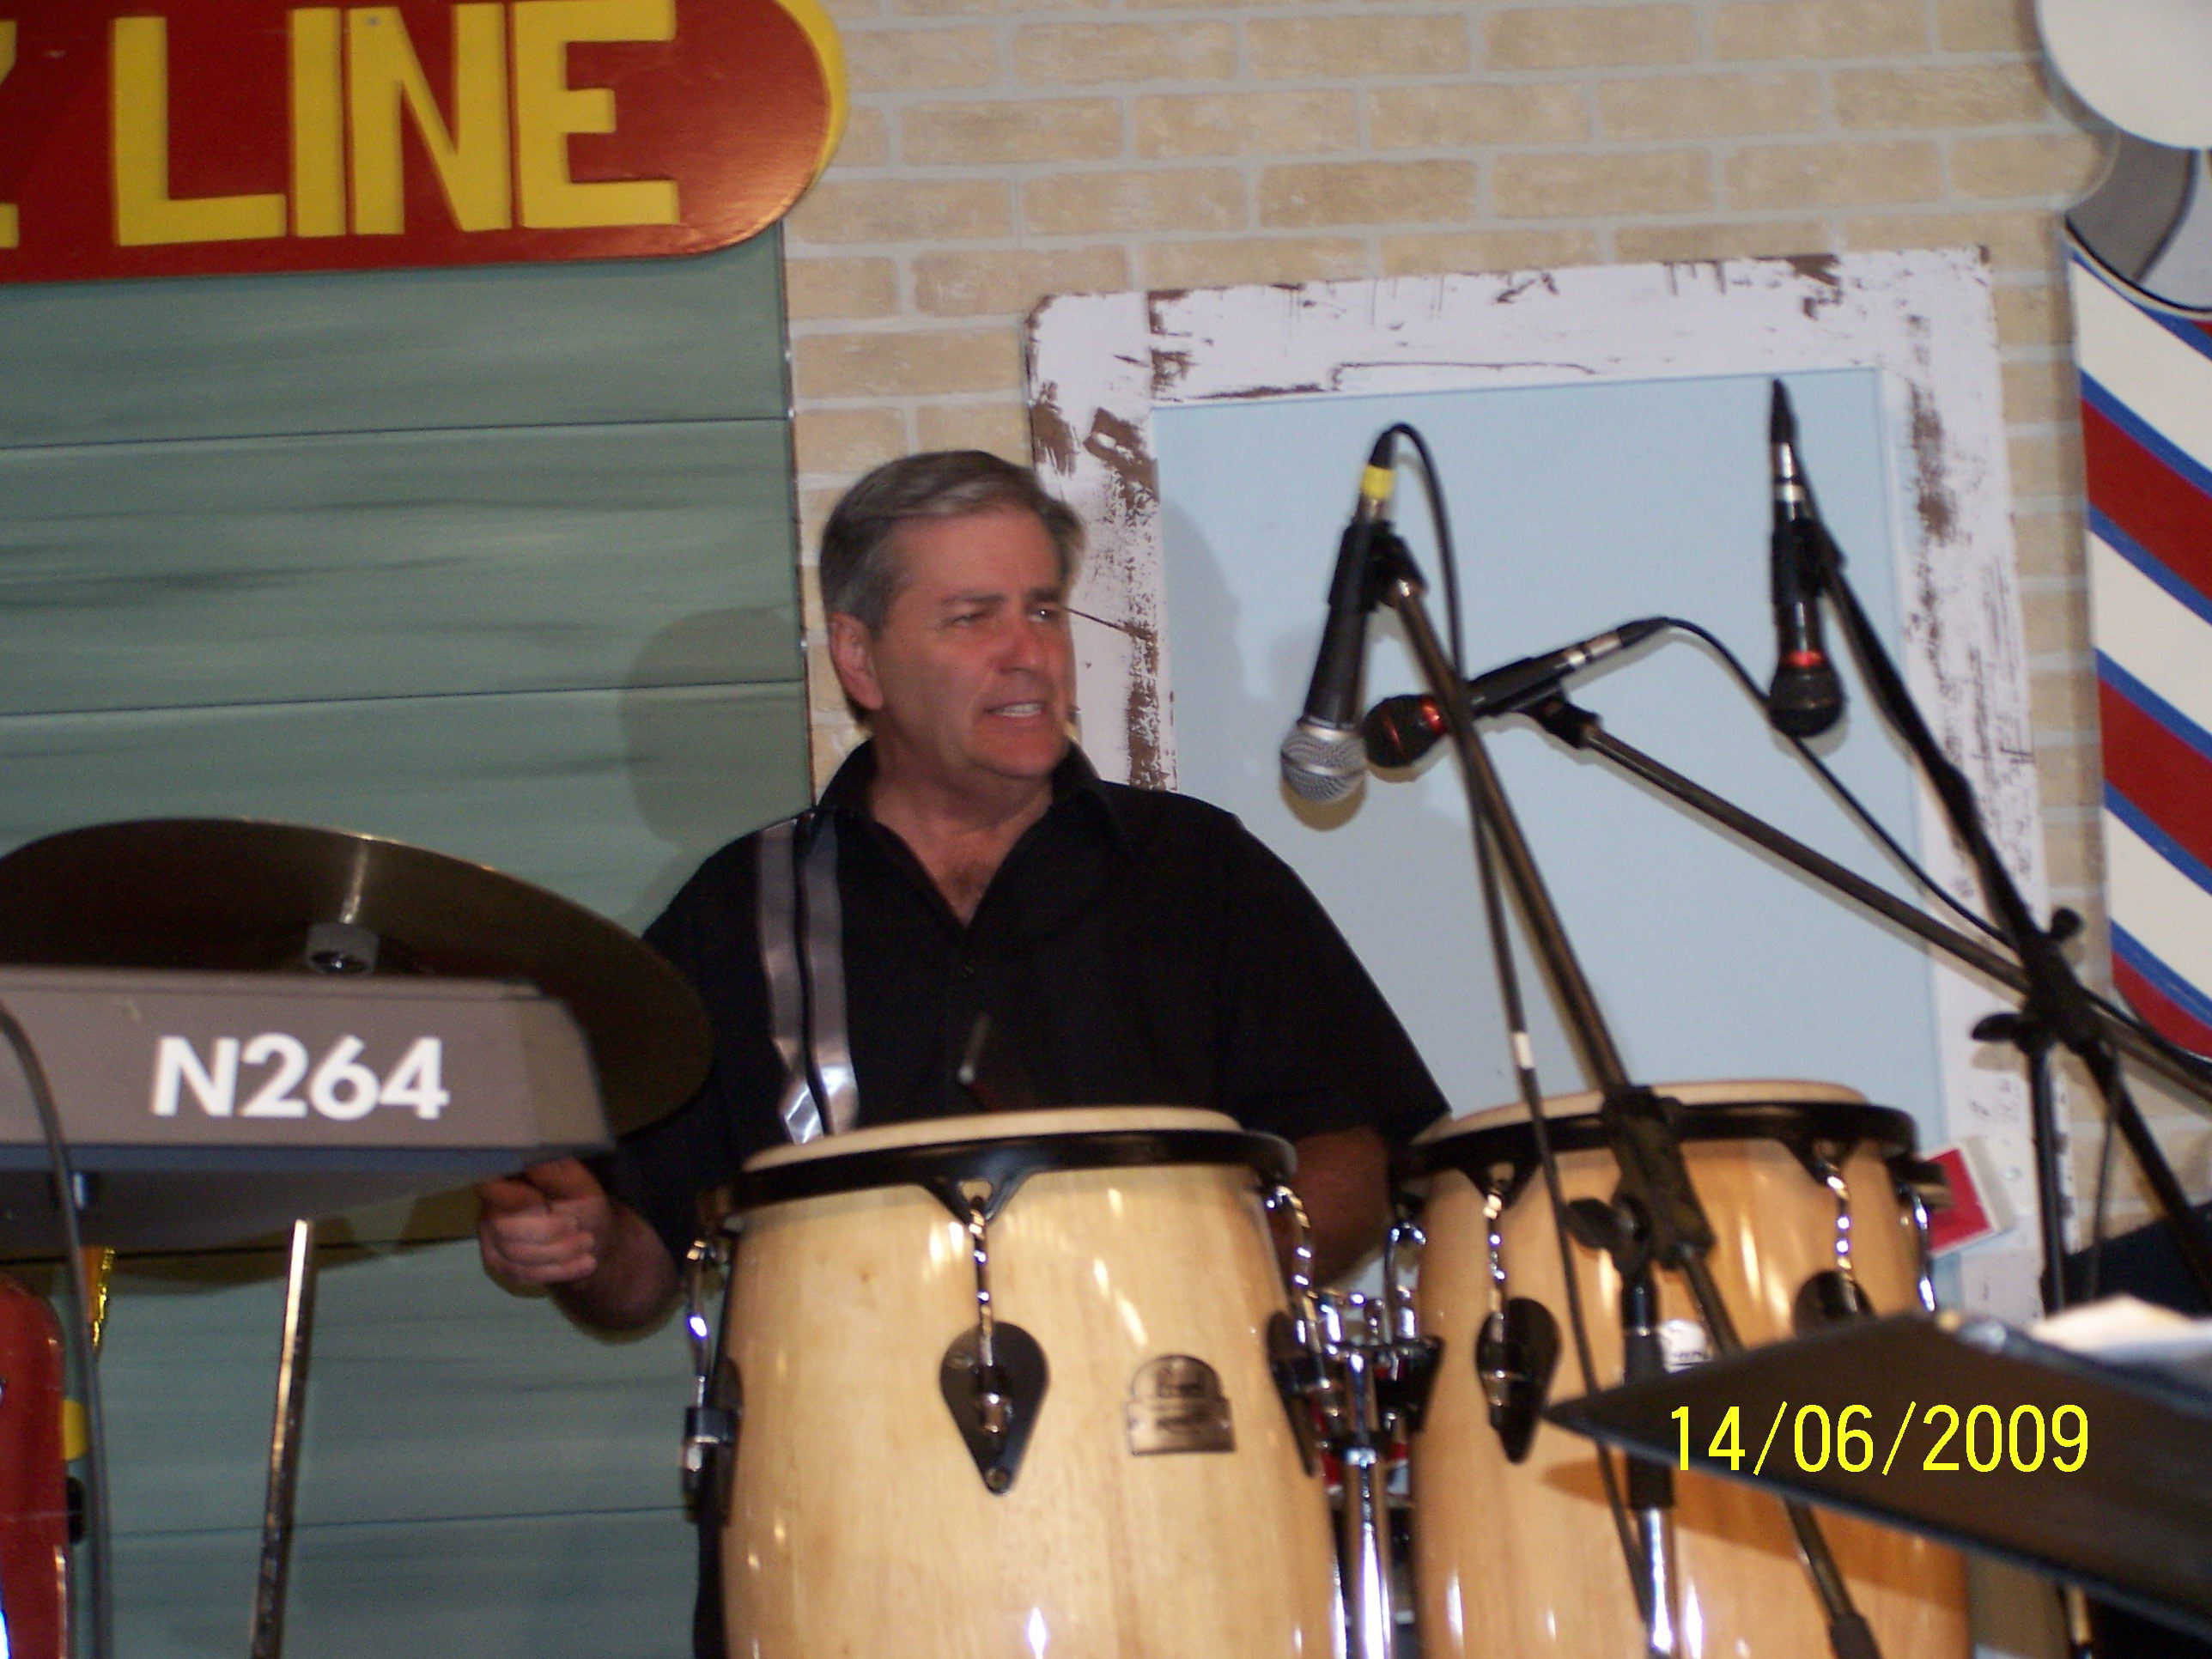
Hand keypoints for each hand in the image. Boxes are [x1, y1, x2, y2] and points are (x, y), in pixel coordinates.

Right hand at [476, 1158, 615, 1289]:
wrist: (593, 1238)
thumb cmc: (583, 1203)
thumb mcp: (578, 1184)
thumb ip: (553, 1173)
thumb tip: (531, 1157)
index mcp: (506, 1177)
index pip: (489, 1185)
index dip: (514, 1199)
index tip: (544, 1203)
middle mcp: (490, 1205)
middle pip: (504, 1226)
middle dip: (549, 1233)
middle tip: (581, 1230)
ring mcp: (490, 1236)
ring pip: (515, 1253)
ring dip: (559, 1253)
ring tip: (587, 1243)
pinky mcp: (498, 1262)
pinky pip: (521, 1273)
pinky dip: (558, 1270)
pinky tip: (583, 1264)